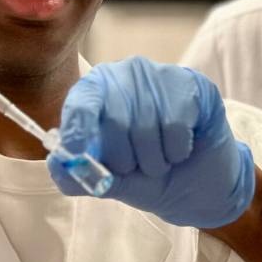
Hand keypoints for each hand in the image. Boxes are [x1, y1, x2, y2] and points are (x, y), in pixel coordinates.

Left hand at [49, 57, 254, 228]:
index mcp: (98, 93)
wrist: (204, 186)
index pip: (82, 101)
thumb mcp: (113, 183)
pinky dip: (177, 150)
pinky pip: (176, 123)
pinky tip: (182, 148)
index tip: (77, 149)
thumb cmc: (152, 178)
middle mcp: (125, 75)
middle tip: (138, 168)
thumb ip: (80, 176)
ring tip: (162, 161)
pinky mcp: (192, 84)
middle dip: (126, 160)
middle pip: (115, 120)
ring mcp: (159, 76)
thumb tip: (56, 164)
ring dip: (155, 160)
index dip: (77, 126)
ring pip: (147, 125)